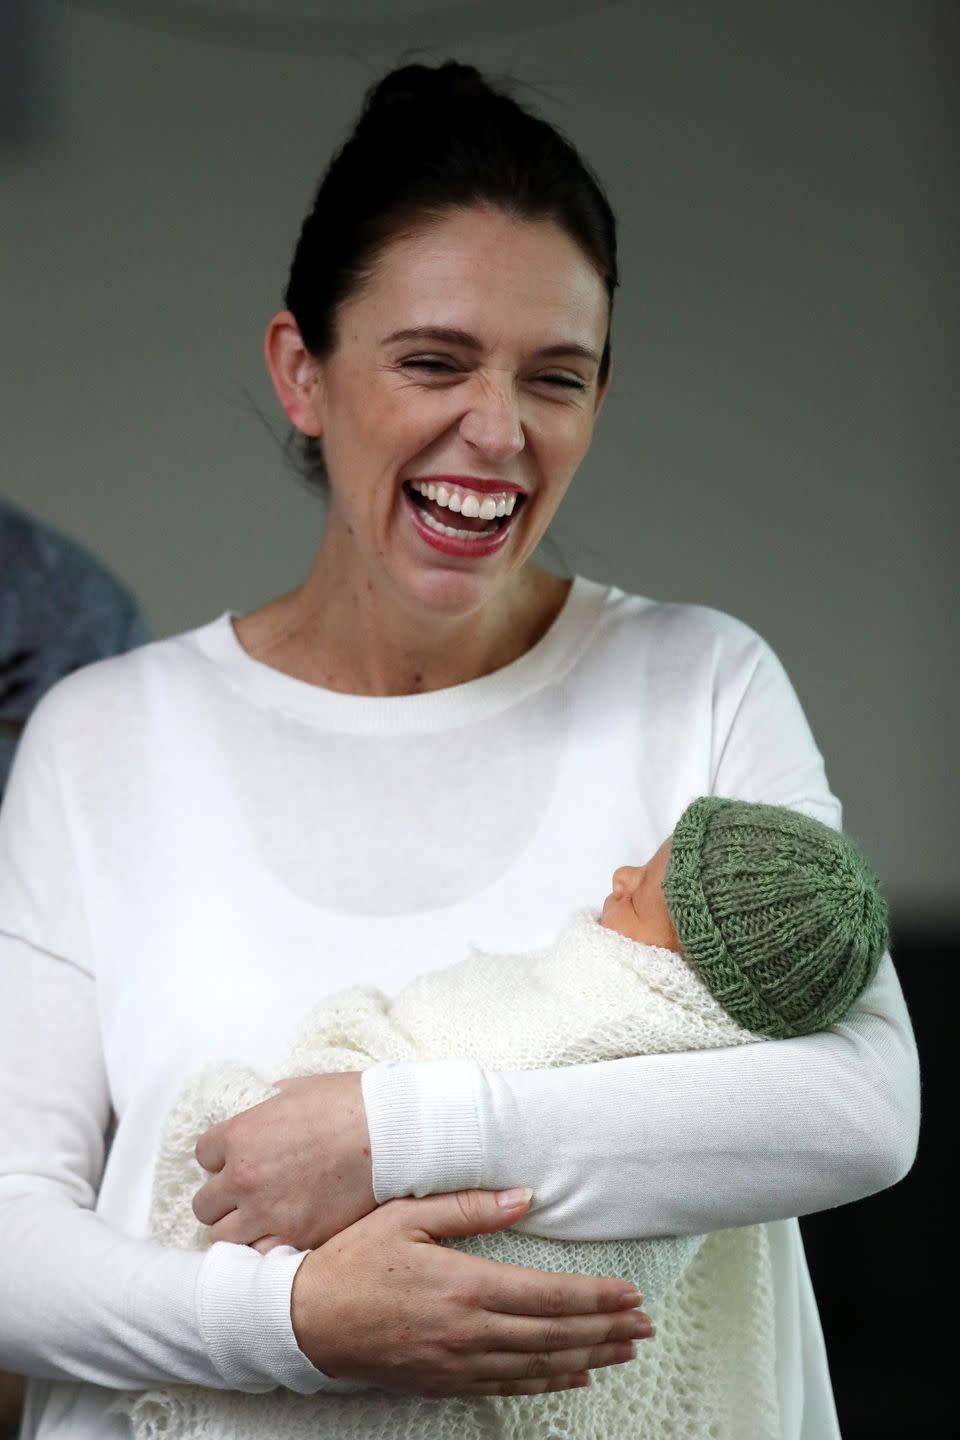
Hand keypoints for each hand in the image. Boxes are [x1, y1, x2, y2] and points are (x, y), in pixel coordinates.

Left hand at [193, 1072, 374, 1250]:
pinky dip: (267, 1247)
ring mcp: (268, 1213)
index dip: (221, 1156)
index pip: (204, 1154)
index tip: (239, 1156)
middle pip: (205, 1204)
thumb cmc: (349, 1102)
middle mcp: (244, 1178)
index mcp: (240, 1135)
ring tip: (261, 1219)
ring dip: (239, 1227)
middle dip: (223, 1198)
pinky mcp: (297, 1238)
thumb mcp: (299, 1089)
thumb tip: (265, 1107)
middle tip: (247, 1192)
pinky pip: (261, 1256)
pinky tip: (281, 1234)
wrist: (390, 1133)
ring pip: (224, 1237)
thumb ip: (270, 1104)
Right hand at [291, 1187, 653, 1396]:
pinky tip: (574, 1376)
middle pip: (555, 1335)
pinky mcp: (444, 1382)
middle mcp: (470, 1331)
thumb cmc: (354, 1258)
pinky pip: (509, 1386)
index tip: (632, 1294)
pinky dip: (548, 1383)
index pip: (549, 1296)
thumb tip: (524, 1196)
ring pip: (540, 1366)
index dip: (596, 1297)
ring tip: (624, 1350)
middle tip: (645, 1325)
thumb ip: (468, 1207)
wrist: (305, 1318)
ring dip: (589, 1357)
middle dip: (607, 1330)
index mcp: (466, 1286)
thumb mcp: (406, 1216)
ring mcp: (458, 1363)